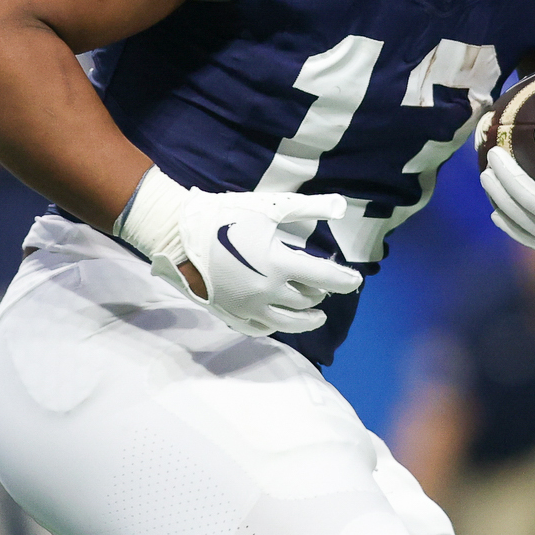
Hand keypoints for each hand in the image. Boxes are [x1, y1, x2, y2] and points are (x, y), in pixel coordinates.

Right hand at [118, 169, 362, 337]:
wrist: (179, 236)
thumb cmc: (225, 217)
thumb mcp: (270, 208)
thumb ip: (309, 208)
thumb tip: (342, 206)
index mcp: (279, 264)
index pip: (325, 279)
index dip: (345, 280)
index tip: (355, 280)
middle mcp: (268, 291)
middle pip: (308, 300)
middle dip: (321, 293)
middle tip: (326, 286)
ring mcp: (249, 307)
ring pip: (289, 322)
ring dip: (308, 319)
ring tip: (317, 315)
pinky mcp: (232, 314)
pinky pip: (262, 328)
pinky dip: (277, 325)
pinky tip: (280, 319)